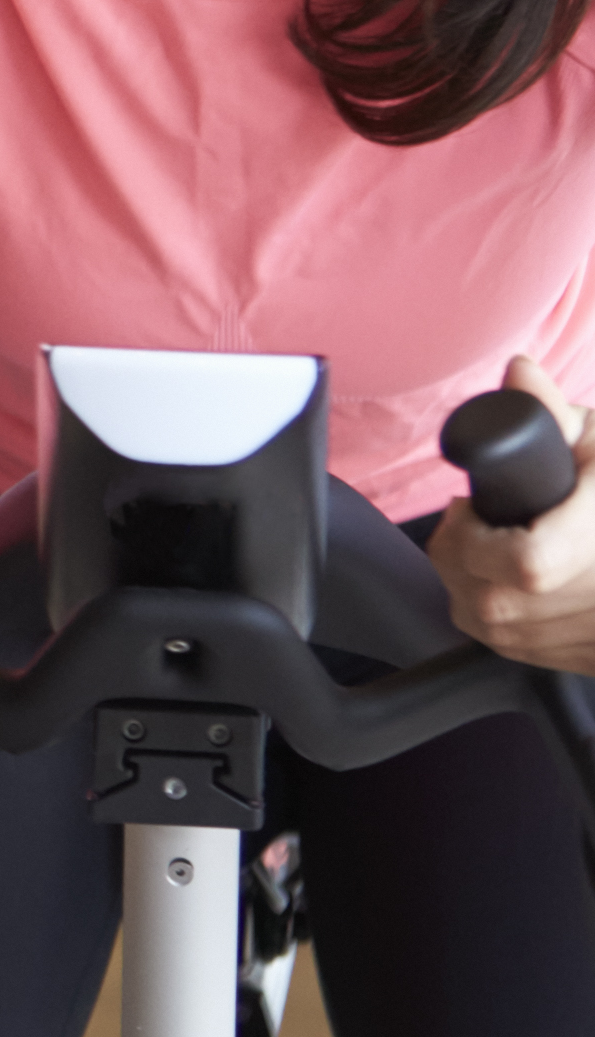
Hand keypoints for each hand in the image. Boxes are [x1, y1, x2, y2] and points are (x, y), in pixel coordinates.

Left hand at [428, 358, 594, 670]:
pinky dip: (499, 609)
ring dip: (472, 579)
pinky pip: (504, 641)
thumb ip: (551, 414)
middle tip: (482, 520)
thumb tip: (519, 371)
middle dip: (461, 547)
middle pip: (472, 589)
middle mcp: (572, 606)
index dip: (472, 531)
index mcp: (575, 553)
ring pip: (479, 617)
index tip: (473, 509)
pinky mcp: (569, 665)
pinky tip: (521, 582)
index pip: (494, 556)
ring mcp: (571, 643)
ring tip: (503, 545)